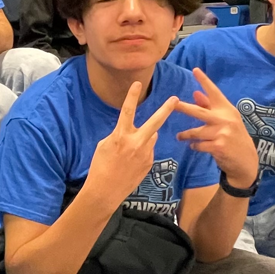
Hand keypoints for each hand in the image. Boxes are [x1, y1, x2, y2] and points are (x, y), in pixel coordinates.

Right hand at [81, 82, 178, 215]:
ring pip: (151, 137)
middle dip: (165, 109)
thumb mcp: (105, 145)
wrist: (105, 190)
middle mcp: (135, 143)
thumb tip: (133, 132)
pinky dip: (142, 151)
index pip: (127, 111)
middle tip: (175, 99)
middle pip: (155, 122)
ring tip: (130, 151)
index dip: (132, 96)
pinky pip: (149, 150)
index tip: (138, 83)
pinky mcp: (149, 163)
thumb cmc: (99, 166)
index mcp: (120, 135)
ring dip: (145, 137)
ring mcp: (144, 154)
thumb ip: (121, 135)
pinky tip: (131, 162)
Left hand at [174, 68, 258, 187]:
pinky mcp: (218, 146)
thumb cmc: (233, 137)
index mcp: (227, 109)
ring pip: (195, 132)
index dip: (204, 81)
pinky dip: (194, 146)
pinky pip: (198, 144)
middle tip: (172, 103)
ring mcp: (222, 133)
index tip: (195, 70)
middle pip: (199, 111)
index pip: (214, 92)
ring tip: (180, 136)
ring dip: (185, 135)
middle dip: (184, 107)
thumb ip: (210, 107)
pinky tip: (194, 146)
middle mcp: (225, 119)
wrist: (246, 160)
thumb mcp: (226, 120)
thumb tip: (195, 93)